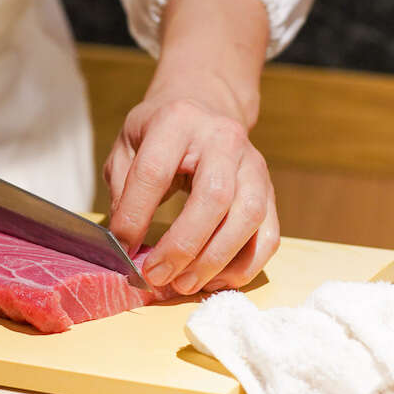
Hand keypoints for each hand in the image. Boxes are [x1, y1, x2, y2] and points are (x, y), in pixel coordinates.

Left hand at [105, 88, 278, 294]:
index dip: (136, 215)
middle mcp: (223, 140)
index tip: (123, 248)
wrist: (204, 108)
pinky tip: (214, 280)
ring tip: (184, 284)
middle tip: (157, 276)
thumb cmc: (158, 134)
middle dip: (183, 246)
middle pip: (214, 198)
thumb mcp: (128, 148)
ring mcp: (253, 165)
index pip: (155, 172)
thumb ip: (124, 191)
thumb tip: (126, 245)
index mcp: (178, 122)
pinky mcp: (270, 190)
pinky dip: (244, 266)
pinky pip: (268, 235)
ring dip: (215, 261)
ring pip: (247, 218)